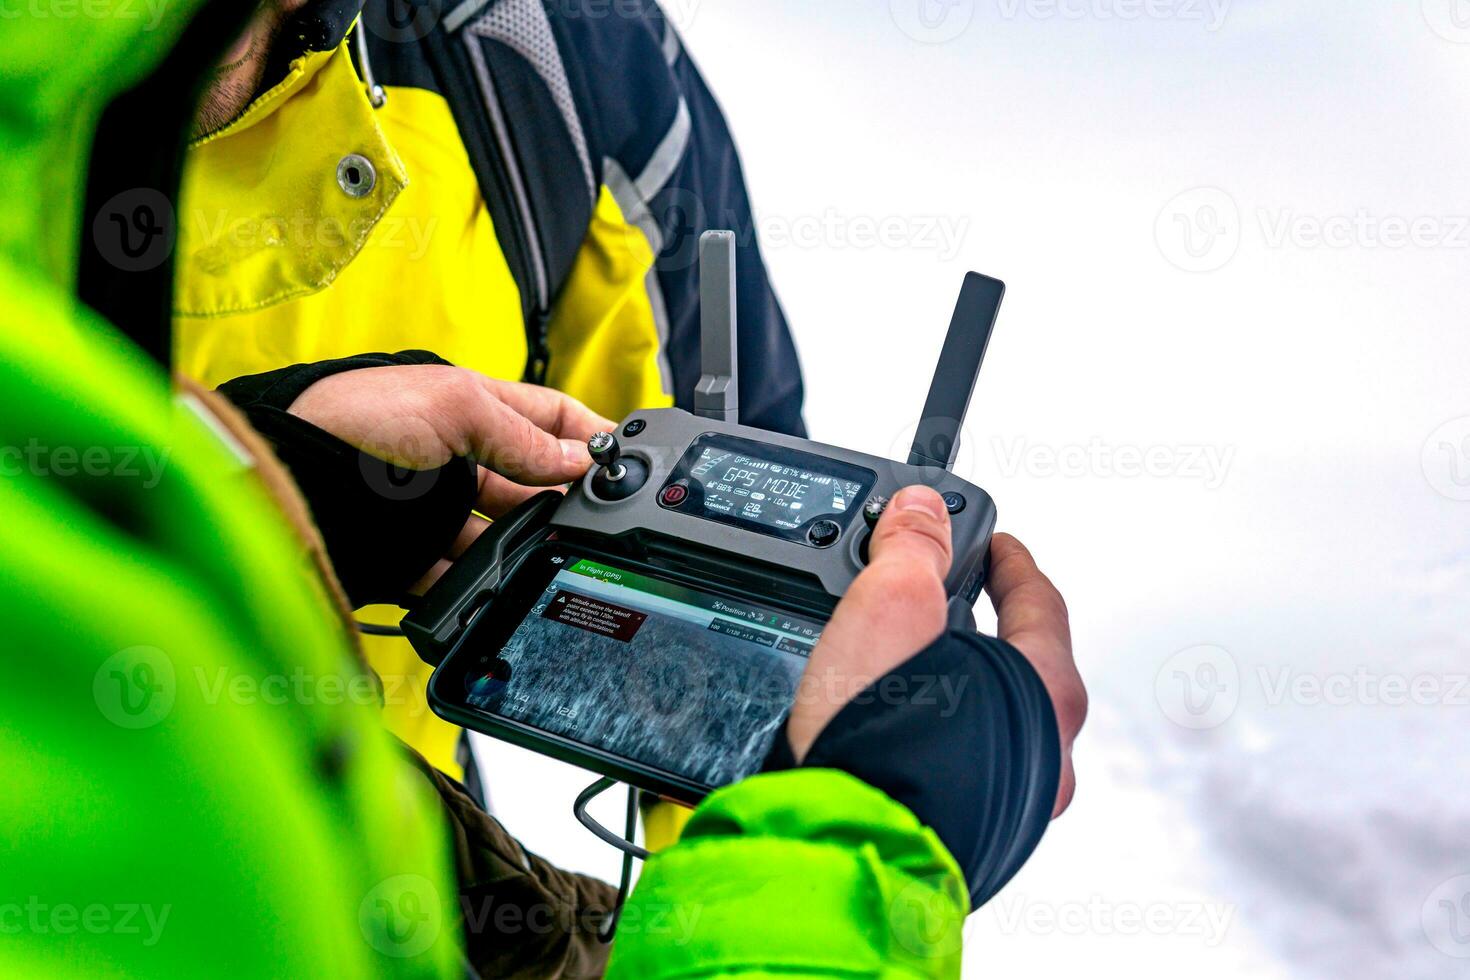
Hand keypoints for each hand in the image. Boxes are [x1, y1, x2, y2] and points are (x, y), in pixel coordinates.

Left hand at [287, 364, 613, 589]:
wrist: (286, 480)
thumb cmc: (355, 417)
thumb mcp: (455, 407)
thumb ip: (523, 436)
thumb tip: (581, 460)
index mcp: (474, 410)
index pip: (550, 419)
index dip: (588, 437)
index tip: (627, 463)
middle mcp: (459, 462)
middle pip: (532, 487)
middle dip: (563, 503)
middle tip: (593, 522)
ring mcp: (437, 512)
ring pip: (502, 538)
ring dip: (527, 549)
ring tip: (551, 559)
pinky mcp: (414, 558)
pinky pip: (459, 581)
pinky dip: (481, 590)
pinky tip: (501, 591)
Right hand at [785, 486, 1085, 818]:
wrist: (848, 851)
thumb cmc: (884, 744)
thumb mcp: (892, 606)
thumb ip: (913, 549)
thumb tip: (921, 511)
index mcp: (1047, 692)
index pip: (1041, 602)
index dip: (1012, 564)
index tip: (998, 547)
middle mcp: (1046, 754)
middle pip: (1022, 669)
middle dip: (983, 632)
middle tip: (948, 608)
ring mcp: (1012, 804)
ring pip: (994, 726)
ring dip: (957, 692)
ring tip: (907, 675)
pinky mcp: (970, 836)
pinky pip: (963, 771)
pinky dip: (936, 745)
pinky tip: (894, 738)